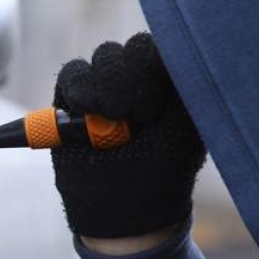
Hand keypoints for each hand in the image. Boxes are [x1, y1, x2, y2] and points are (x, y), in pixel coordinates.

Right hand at [52, 32, 205, 239]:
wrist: (122, 210)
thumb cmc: (162, 173)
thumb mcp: (187, 130)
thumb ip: (186, 88)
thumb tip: (178, 51)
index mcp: (169, 84)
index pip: (161, 47)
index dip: (155, 61)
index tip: (157, 93)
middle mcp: (137, 80)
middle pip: (132, 48)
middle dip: (133, 78)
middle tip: (138, 115)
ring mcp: (103, 88)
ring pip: (102, 57)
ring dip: (106, 86)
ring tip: (113, 119)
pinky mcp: (71, 99)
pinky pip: (71, 73)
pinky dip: (78, 88)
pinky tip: (86, 113)